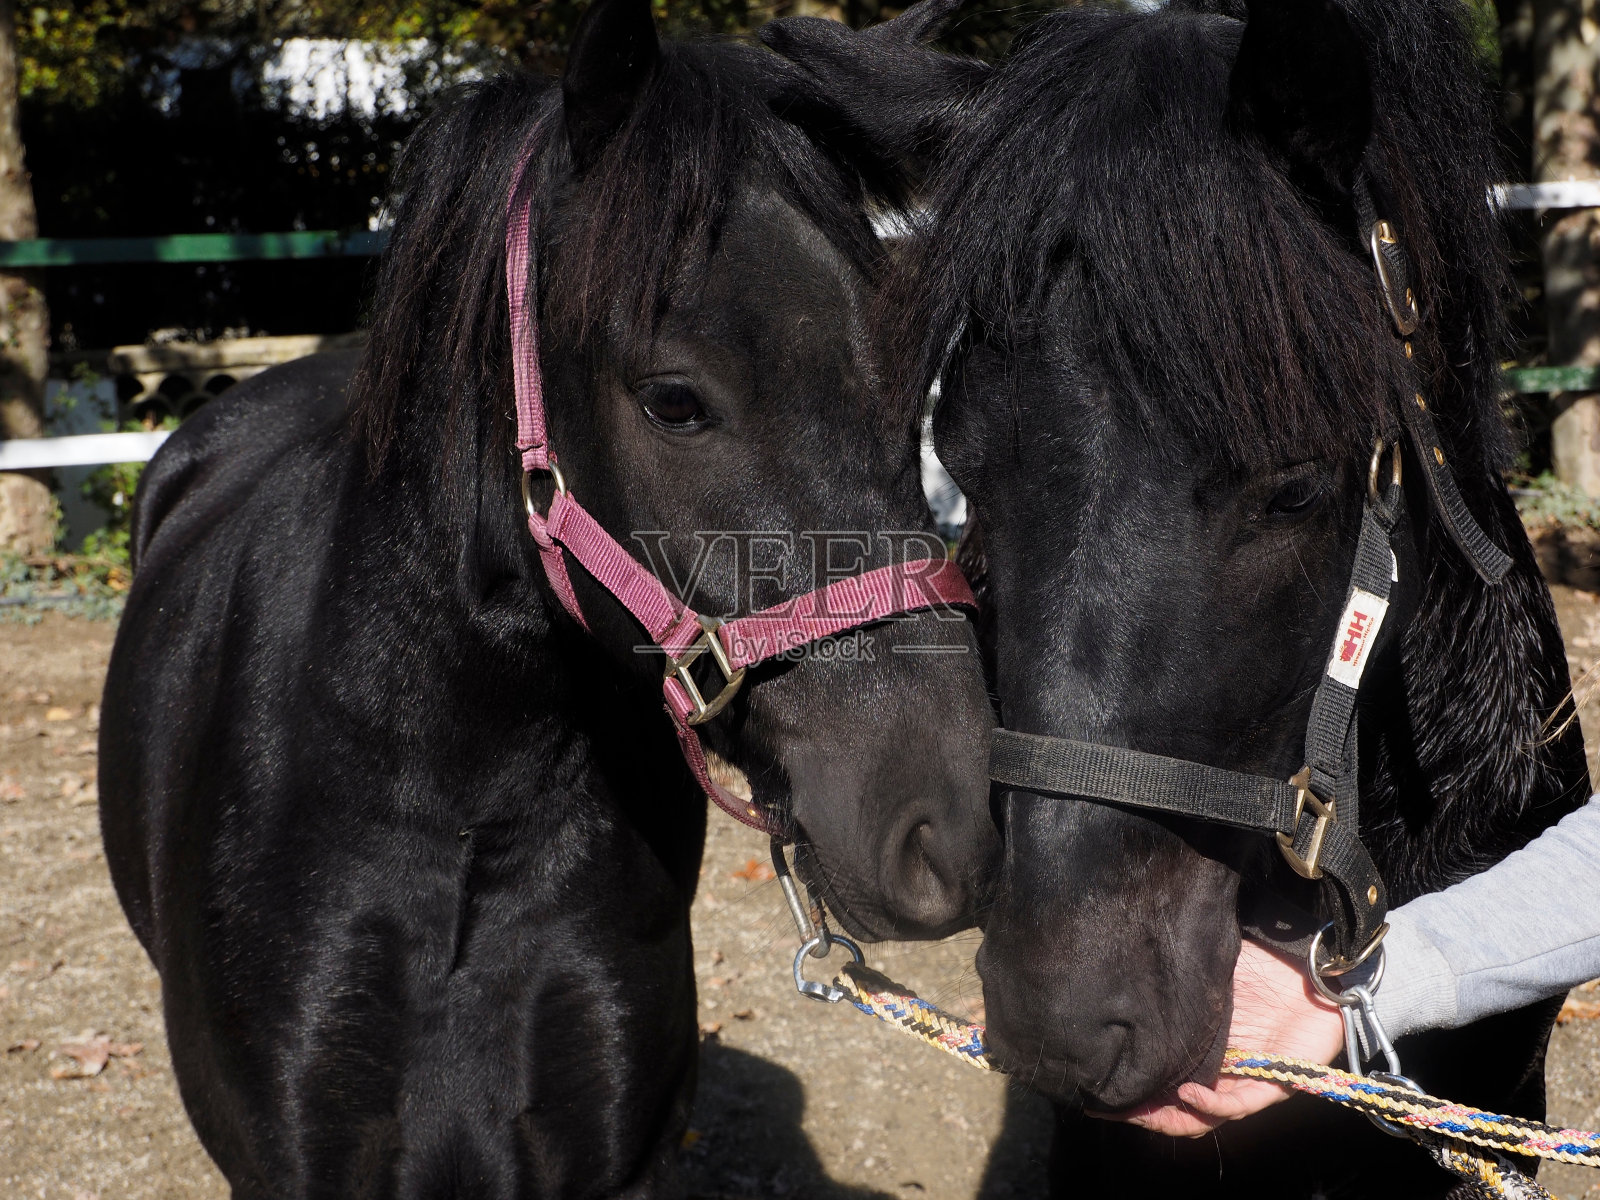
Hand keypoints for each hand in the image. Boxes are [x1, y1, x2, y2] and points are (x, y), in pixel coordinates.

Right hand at [1100, 938, 1345, 1137]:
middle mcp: (1224, 1068)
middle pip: (1181, 1106)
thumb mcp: (1207, 974)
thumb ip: (1180, 991)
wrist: (1311, 960)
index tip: (1104, 1091)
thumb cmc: (1259, 961)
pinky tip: (1188, 1093)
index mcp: (1205, 1046)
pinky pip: (1241, 1103)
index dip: (1137, 1090)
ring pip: (1208, 1115)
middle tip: (1116, 1107)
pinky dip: (1212, 1104)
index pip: (1167, 1079)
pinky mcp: (1278, 1082)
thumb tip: (1129, 987)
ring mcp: (1249, 1078)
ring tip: (1146, 1107)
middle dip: (1147, 1111)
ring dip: (1174, 1116)